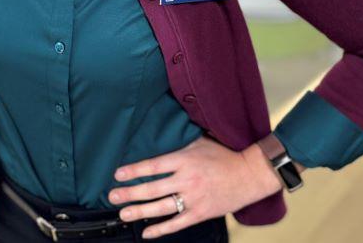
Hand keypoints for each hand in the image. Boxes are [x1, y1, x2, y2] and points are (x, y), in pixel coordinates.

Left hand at [108, 134, 283, 238]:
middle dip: (130, 193)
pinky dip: (161, 229)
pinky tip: (147, 232)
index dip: (134, 170)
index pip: (153, 166)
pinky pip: (177, 223)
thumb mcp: (199, 141)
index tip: (118, 174)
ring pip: (162, 208)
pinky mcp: (201, 213)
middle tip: (113, 196)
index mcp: (185, 160)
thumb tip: (160, 132)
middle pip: (153, 188)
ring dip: (140, 211)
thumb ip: (179, 142)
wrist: (249, 175)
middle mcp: (187, 180)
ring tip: (123, 213)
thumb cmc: (223, 155)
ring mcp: (194, 199)